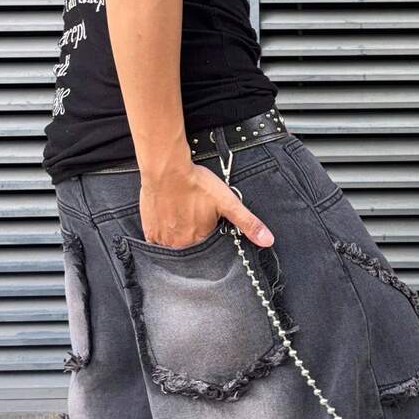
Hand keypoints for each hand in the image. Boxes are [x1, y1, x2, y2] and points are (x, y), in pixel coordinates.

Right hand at [139, 160, 273, 248]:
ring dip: (179, 237)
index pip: (209, 249)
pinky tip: (169, 222)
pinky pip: (158, 242)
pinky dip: (164, 235)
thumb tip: (268, 240)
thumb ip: (248, 223)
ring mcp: (163, 240)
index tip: (207, 223)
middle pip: (192, 249)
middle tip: (193, 217)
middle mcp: (181, 246)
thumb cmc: (196, 183)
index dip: (211, 235)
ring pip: (175, 247)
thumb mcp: (228, 202)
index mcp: (201, 242)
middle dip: (195, 237)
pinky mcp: (150, 232)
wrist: (167, 169)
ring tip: (182, 218)